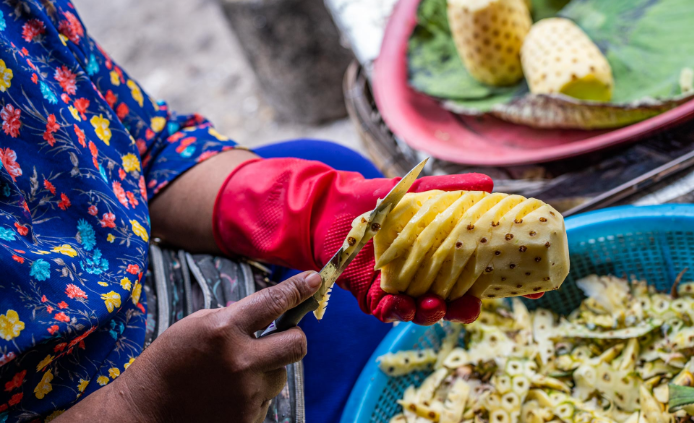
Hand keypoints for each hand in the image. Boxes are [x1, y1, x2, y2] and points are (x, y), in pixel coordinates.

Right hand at [56, 271, 321, 422]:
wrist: (146, 411)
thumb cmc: (169, 362)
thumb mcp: (197, 325)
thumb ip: (235, 319)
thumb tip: (273, 314)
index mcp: (224, 329)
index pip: (273, 302)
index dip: (297, 289)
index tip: (313, 280)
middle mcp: (241, 361)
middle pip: (297, 345)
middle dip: (293, 339)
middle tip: (277, 341)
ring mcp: (247, 394)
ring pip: (280, 375)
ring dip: (265, 371)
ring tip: (232, 376)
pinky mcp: (248, 419)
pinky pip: (266, 399)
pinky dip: (253, 395)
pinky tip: (227, 395)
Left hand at [214, 158, 493, 325]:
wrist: (332, 208)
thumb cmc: (378, 201)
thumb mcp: (415, 192)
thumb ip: (448, 189)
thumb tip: (488, 183)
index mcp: (440, 259)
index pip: (475, 278)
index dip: (497, 285)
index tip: (528, 290)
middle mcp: (423, 279)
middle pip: (452, 303)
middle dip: (463, 309)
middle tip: (471, 305)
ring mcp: (398, 290)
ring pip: (421, 312)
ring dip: (431, 313)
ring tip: (436, 306)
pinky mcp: (371, 297)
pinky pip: (386, 311)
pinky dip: (395, 310)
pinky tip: (401, 304)